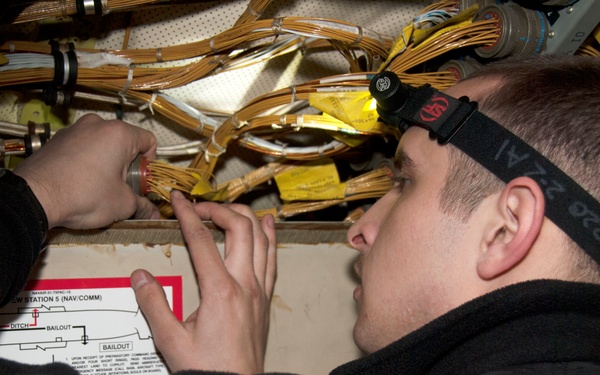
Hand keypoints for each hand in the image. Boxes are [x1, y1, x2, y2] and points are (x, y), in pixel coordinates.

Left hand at [13, 113, 158, 228]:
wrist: (35, 197)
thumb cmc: (84, 196)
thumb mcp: (121, 205)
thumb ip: (141, 206)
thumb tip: (152, 213)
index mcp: (119, 134)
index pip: (149, 141)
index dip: (150, 163)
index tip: (142, 180)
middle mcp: (98, 124)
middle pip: (124, 142)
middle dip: (127, 164)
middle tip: (122, 187)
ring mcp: (75, 129)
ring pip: (102, 144)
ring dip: (106, 162)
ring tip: (98, 186)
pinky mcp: (57, 139)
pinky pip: (82, 147)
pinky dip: (86, 161)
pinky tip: (79, 181)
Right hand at [131, 190, 276, 372]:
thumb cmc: (207, 369)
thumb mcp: (170, 340)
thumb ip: (153, 305)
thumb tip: (140, 276)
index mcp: (220, 291)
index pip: (202, 239)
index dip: (188, 214)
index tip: (177, 199)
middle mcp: (245, 284)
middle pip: (239, 228)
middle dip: (218, 209)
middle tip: (198, 207)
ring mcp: (259, 290)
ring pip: (261, 239)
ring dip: (245, 217)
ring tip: (227, 207)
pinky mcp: (265, 298)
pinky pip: (272, 259)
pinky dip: (269, 237)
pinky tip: (267, 225)